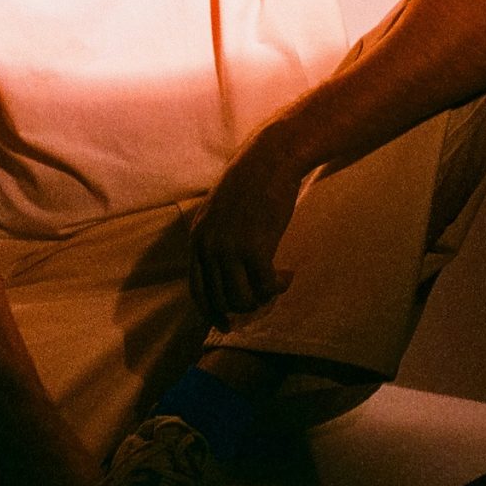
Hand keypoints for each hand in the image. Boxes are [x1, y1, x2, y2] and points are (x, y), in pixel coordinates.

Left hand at [188, 134, 305, 326]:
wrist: (269, 160)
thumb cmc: (250, 184)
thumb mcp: (220, 213)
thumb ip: (216, 239)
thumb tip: (226, 271)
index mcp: (198, 239)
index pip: (197, 290)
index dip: (211, 312)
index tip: (225, 324)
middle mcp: (208, 247)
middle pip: (221, 299)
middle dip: (244, 306)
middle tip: (264, 298)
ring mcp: (230, 249)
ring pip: (243, 298)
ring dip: (263, 297)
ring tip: (277, 283)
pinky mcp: (255, 248)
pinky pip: (265, 286)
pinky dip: (278, 287)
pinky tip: (288, 275)